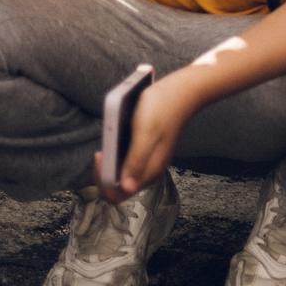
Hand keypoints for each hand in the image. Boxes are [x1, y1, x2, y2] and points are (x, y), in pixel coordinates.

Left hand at [94, 70, 201, 201]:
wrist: (183, 91)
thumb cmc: (163, 109)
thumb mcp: (146, 133)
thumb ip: (136, 161)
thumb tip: (126, 188)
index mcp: (148, 171)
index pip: (117, 194)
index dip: (104, 181)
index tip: (103, 157)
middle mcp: (148, 171)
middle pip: (117, 187)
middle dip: (104, 173)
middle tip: (102, 151)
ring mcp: (148, 162)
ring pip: (121, 175)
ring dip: (110, 164)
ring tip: (109, 143)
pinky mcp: (148, 152)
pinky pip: (126, 163)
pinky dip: (117, 156)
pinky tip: (116, 140)